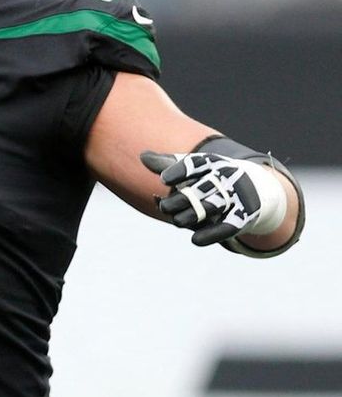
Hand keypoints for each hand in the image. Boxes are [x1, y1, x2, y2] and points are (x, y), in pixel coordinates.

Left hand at [140, 151, 286, 245]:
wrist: (253, 188)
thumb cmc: (210, 177)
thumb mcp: (191, 168)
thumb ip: (167, 164)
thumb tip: (142, 156)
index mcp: (212, 163)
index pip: (195, 164)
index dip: (179, 171)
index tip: (163, 179)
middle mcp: (225, 178)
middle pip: (200, 189)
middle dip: (181, 199)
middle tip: (164, 207)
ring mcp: (235, 197)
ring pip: (211, 207)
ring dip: (193, 215)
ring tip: (177, 221)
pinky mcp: (243, 217)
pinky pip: (228, 226)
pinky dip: (212, 234)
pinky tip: (195, 240)